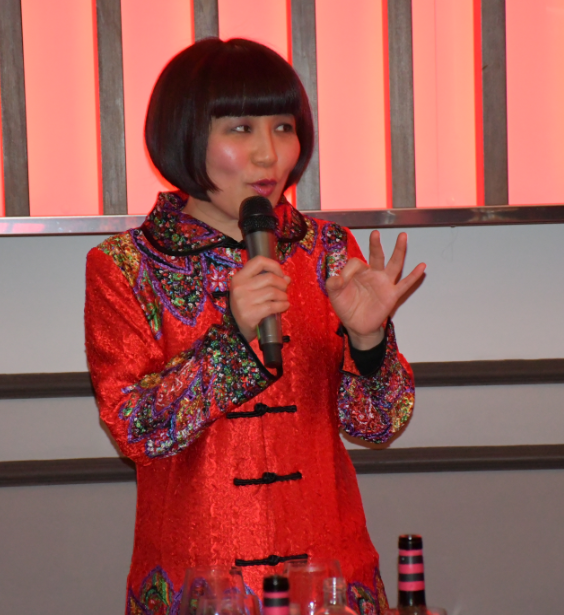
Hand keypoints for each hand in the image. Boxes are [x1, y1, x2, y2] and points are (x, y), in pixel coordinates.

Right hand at [229, 256, 290, 341]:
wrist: (238, 329)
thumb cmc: (248, 306)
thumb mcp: (252, 290)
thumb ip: (268, 281)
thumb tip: (287, 279)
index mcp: (239, 278)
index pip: (259, 261)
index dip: (274, 265)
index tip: (280, 274)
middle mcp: (239, 287)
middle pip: (269, 278)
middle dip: (282, 284)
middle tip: (284, 290)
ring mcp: (244, 301)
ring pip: (273, 292)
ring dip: (283, 296)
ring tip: (284, 299)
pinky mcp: (250, 314)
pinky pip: (272, 306)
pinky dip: (283, 305)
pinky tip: (284, 306)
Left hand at [325, 231, 425, 349]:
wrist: (357, 326)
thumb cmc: (347, 307)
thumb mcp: (335, 295)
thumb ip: (333, 285)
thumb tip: (336, 278)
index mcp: (359, 273)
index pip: (356, 263)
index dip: (349, 270)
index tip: (342, 281)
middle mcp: (373, 274)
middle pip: (377, 256)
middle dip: (375, 245)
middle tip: (375, 233)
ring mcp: (384, 283)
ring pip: (394, 264)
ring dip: (399, 250)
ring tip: (403, 236)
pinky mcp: (392, 295)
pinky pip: (405, 284)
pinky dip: (414, 276)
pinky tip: (422, 266)